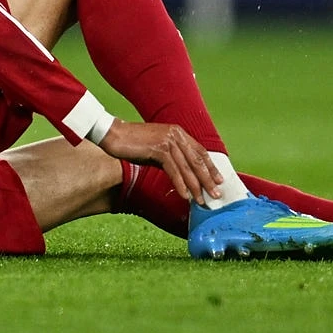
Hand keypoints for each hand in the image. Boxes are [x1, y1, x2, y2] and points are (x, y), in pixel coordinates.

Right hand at [98, 119, 222, 204]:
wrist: (113, 134)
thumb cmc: (132, 142)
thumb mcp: (156, 147)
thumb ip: (171, 156)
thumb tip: (183, 174)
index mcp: (178, 132)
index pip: (200, 151)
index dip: (211, 167)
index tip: (219, 180)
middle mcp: (176, 134)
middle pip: (198, 160)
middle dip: (208, 179)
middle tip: (217, 194)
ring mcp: (167, 141)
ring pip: (187, 167)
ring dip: (196, 186)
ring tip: (202, 200)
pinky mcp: (158, 149)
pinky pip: (173, 171)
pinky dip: (180, 184)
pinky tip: (185, 196)